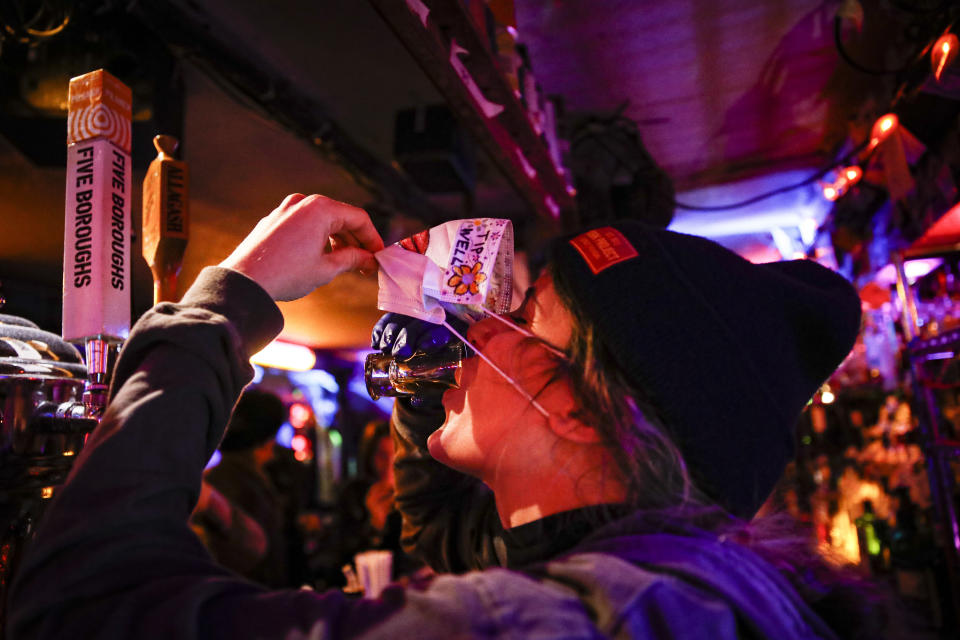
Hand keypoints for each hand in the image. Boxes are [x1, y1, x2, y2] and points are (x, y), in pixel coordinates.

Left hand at [220, 194, 383, 300]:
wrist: (244, 281)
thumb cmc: (285, 274)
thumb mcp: (326, 268)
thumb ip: (352, 259)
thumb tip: (368, 258)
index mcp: (320, 208)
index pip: (358, 219)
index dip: (372, 239)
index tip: (378, 256)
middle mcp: (302, 202)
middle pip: (340, 218)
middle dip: (355, 242)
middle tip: (365, 264)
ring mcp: (285, 210)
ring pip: (322, 221)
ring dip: (337, 241)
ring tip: (345, 264)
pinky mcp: (273, 221)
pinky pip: (304, 226)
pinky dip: (317, 239)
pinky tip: (321, 259)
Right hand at [370, 312, 466, 408]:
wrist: (433, 363)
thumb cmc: (441, 377)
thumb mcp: (443, 385)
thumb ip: (433, 393)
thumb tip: (416, 401)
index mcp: (456, 335)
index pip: (447, 330)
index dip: (435, 336)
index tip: (423, 347)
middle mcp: (440, 320)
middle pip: (422, 321)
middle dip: (408, 336)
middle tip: (400, 353)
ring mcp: (420, 315)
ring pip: (405, 316)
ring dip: (392, 332)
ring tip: (385, 349)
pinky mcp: (403, 315)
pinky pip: (390, 317)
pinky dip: (381, 328)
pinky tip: (377, 342)